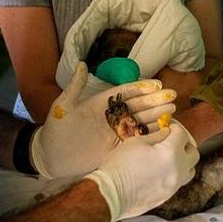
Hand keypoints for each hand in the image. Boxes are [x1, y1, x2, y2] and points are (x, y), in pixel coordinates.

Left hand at [31, 63, 177, 178]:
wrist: (50, 156)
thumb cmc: (55, 129)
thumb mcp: (64, 105)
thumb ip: (75, 86)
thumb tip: (83, 64)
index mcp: (101, 103)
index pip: (125, 93)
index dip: (141, 88)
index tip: (157, 84)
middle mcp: (112, 116)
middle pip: (137, 107)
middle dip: (155, 102)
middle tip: (171, 97)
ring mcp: (115, 132)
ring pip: (140, 122)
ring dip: (156, 117)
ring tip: (172, 110)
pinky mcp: (117, 148)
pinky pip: (136, 140)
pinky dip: (150, 136)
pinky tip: (163, 131)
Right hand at [85, 121, 199, 221]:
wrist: (109, 195)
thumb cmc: (119, 165)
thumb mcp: (136, 143)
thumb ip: (156, 137)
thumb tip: (166, 134)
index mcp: (171, 153)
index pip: (183, 135)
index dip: (175, 128)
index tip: (168, 127)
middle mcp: (178, 170)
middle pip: (193, 154)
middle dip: (185, 144)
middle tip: (173, 140)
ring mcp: (174, 186)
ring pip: (189, 170)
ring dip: (184, 161)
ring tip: (170, 157)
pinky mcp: (167, 197)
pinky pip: (178, 182)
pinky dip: (175, 174)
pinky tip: (161, 170)